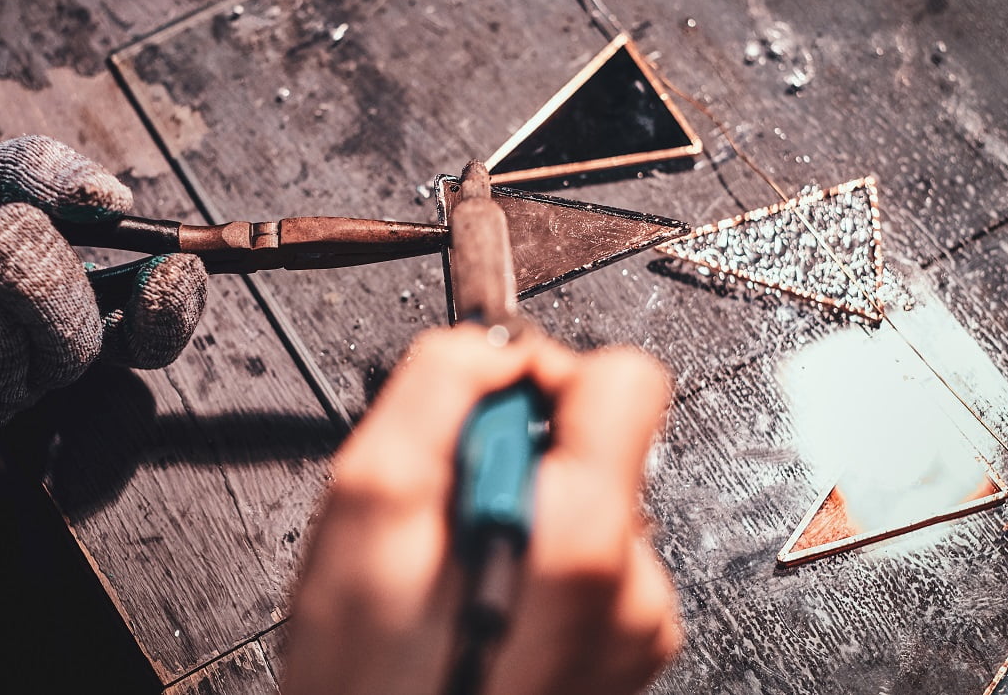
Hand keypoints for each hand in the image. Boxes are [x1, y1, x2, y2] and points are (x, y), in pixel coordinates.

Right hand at [283, 326, 679, 694]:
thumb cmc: (372, 683)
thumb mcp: (370, 506)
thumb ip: (438, 390)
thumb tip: (491, 347)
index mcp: (582, 536)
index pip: (628, 378)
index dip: (549, 374)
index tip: (493, 416)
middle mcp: (633, 585)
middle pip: (604, 443)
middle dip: (522, 455)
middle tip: (454, 515)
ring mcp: (637, 626)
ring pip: (592, 503)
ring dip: (527, 514)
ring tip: (465, 572)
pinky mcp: (629, 651)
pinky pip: (596, 562)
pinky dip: (543, 564)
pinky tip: (491, 602)